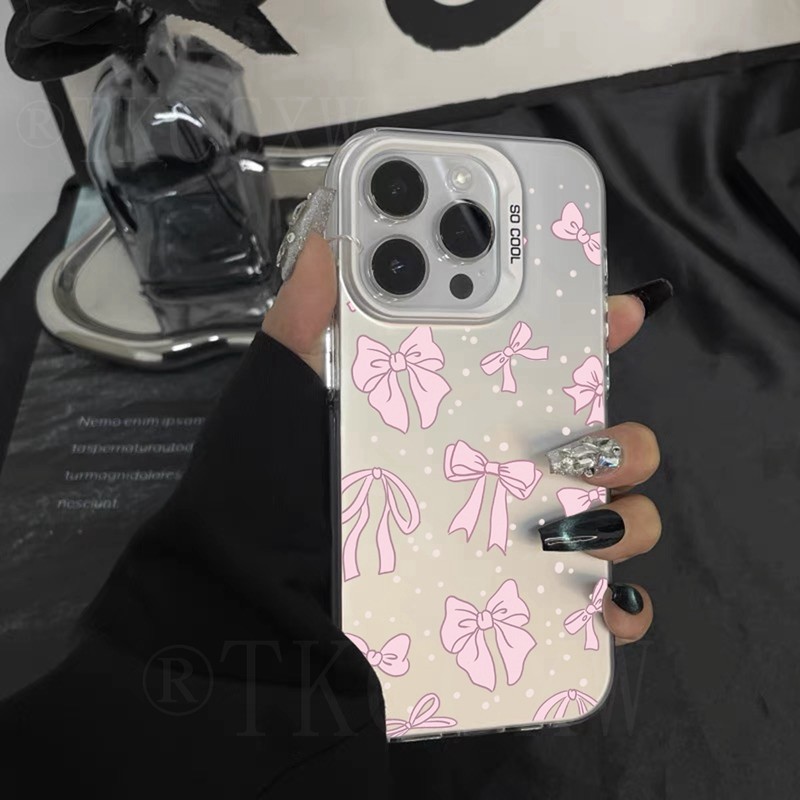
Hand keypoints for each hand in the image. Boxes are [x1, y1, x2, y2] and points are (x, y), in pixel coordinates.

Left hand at [263, 232, 668, 646]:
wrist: (251, 603)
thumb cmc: (264, 495)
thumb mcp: (280, 399)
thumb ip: (303, 323)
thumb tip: (326, 245)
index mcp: (458, 417)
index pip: (543, 367)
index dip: (591, 332)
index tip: (620, 310)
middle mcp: (497, 476)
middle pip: (600, 443)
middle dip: (622, 438)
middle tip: (582, 447)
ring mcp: (512, 542)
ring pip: (616, 516)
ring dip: (625, 516)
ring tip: (573, 524)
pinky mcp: (518, 609)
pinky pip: (596, 607)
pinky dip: (620, 607)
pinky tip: (604, 599)